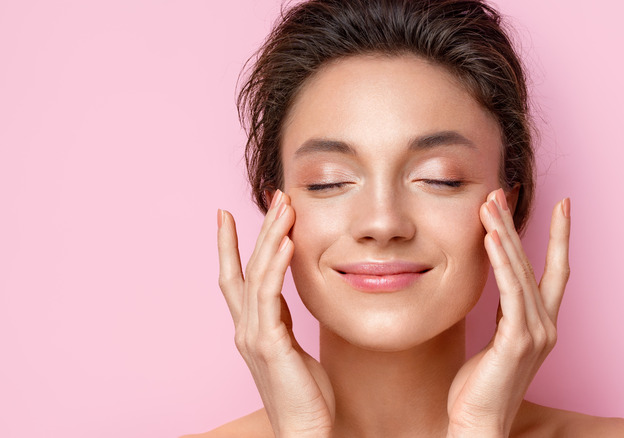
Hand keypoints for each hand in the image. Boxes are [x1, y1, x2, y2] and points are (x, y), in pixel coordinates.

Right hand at [217, 190, 334, 436]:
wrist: (304, 430)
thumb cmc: (304, 394)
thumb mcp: (292, 348)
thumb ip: (283, 321)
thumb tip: (285, 298)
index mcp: (250, 328)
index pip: (235, 278)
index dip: (230, 246)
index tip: (227, 215)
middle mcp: (245, 328)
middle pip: (246, 268)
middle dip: (258, 230)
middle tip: (274, 196)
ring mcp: (253, 335)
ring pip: (256, 275)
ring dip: (270, 237)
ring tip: (283, 207)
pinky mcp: (268, 344)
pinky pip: (270, 296)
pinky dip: (277, 266)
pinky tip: (286, 243)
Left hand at [446, 189, 570, 436]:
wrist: (478, 424)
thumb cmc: (479, 387)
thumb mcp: (495, 341)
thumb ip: (503, 312)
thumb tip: (498, 282)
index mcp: (542, 324)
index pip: (554, 271)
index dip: (560, 237)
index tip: (562, 205)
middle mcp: (546, 325)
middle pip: (533, 263)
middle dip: (516, 226)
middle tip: (500, 192)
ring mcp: (535, 333)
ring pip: (520, 272)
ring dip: (504, 236)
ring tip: (489, 205)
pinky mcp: (517, 342)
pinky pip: (509, 292)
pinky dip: (500, 262)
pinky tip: (489, 239)